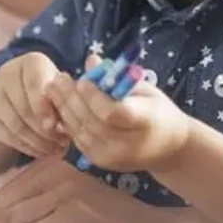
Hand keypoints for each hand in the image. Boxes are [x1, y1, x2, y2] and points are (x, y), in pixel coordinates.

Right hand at [0, 53, 67, 158]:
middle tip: (63, 142)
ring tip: (57, 149)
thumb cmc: (50, 92)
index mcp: (31, 63)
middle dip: (46, 130)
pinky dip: (28, 147)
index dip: (44, 105)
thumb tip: (65, 122)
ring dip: (38, 142)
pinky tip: (42, 151)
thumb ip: (66, 101)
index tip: (55, 124)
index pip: (34, 81)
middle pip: (24, 107)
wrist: (18, 97)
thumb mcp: (62, 90)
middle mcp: (8, 74)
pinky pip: (8, 136)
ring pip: (16, 125)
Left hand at [47, 69, 191, 172]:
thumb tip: (90, 61)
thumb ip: (118, 78)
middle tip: (58, 78)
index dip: (94, 96)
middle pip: (91, 121)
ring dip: (63, 108)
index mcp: (144, 123)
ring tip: (53, 88)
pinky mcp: (100, 161)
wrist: (169, 150)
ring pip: (80, 130)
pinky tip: (59, 105)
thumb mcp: (146, 91)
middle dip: (71, 98)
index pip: (113, 112)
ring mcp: (111, 156)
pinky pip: (78, 138)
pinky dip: (67, 121)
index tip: (82, 80)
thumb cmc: (159, 113)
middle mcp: (126, 144)